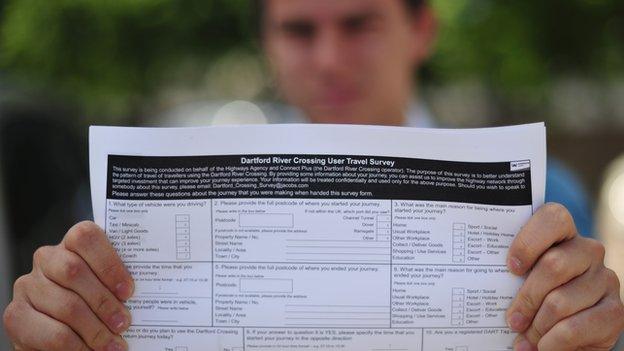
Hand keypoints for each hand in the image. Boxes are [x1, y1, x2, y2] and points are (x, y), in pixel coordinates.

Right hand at [3, 221, 133, 350]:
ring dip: (95, 329)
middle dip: (104, 302)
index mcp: (71, 244)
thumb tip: (145, 296)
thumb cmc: (92, 303)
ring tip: (113, 344)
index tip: (128, 291)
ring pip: (66, 305)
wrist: (58, 331)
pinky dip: (77, 346)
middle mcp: (46, 259)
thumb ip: (116, 285)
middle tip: (124, 323)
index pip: (85, 238)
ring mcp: (28, 285)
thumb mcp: (105, 287)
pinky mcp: (17, 315)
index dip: (108, 264)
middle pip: (74, 272)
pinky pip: (52, 333)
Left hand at [506, 203, 623, 349]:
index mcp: (563, 235)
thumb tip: (480, 283)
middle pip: (553, 265)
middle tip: (512, 320)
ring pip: (561, 301)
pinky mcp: (614, 311)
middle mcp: (588, 251)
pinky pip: (577, 326)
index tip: (511, 268)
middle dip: (526, 298)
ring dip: (537, 326)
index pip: (553, 218)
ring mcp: (605, 279)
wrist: (568, 335)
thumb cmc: (535, 299)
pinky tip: (542, 347)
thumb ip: (513, 273)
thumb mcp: (521, 281)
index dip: (529, 241)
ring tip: (524, 339)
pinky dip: (553, 341)